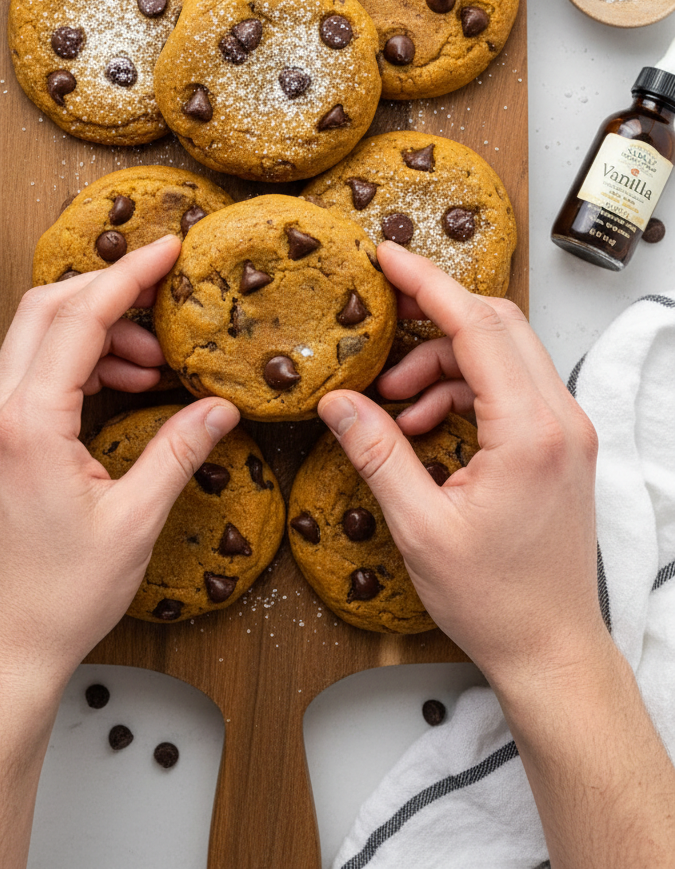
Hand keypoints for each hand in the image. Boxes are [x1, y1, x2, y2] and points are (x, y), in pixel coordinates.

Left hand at [0, 236, 239, 690]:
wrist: (6, 647)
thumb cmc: (59, 597)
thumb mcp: (135, 523)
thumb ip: (179, 453)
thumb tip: (220, 408)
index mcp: (30, 424)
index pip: (79, 318)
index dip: (129, 276)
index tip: (169, 251)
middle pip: (47, 309)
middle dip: (111, 290)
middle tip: (166, 292)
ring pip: (38, 338)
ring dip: (98, 331)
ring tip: (155, 362)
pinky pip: (35, 374)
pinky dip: (82, 364)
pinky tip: (125, 385)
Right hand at [318, 241, 604, 686]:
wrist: (550, 647)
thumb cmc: (495, 600)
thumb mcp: (420, 529)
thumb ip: (377, 454)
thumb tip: (337, 401)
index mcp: (530, 433)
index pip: (478, 326)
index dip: (427, 284)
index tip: (386, 256)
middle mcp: (560, 420)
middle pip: (498, 325)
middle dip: (433, 314)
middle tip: (381, 314)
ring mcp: (565, 431)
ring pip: (502, 354)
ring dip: (442, 361)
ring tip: (392, 402)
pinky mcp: (558, 445)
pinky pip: (508, 388)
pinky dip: (461, 390)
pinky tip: (420, 425)